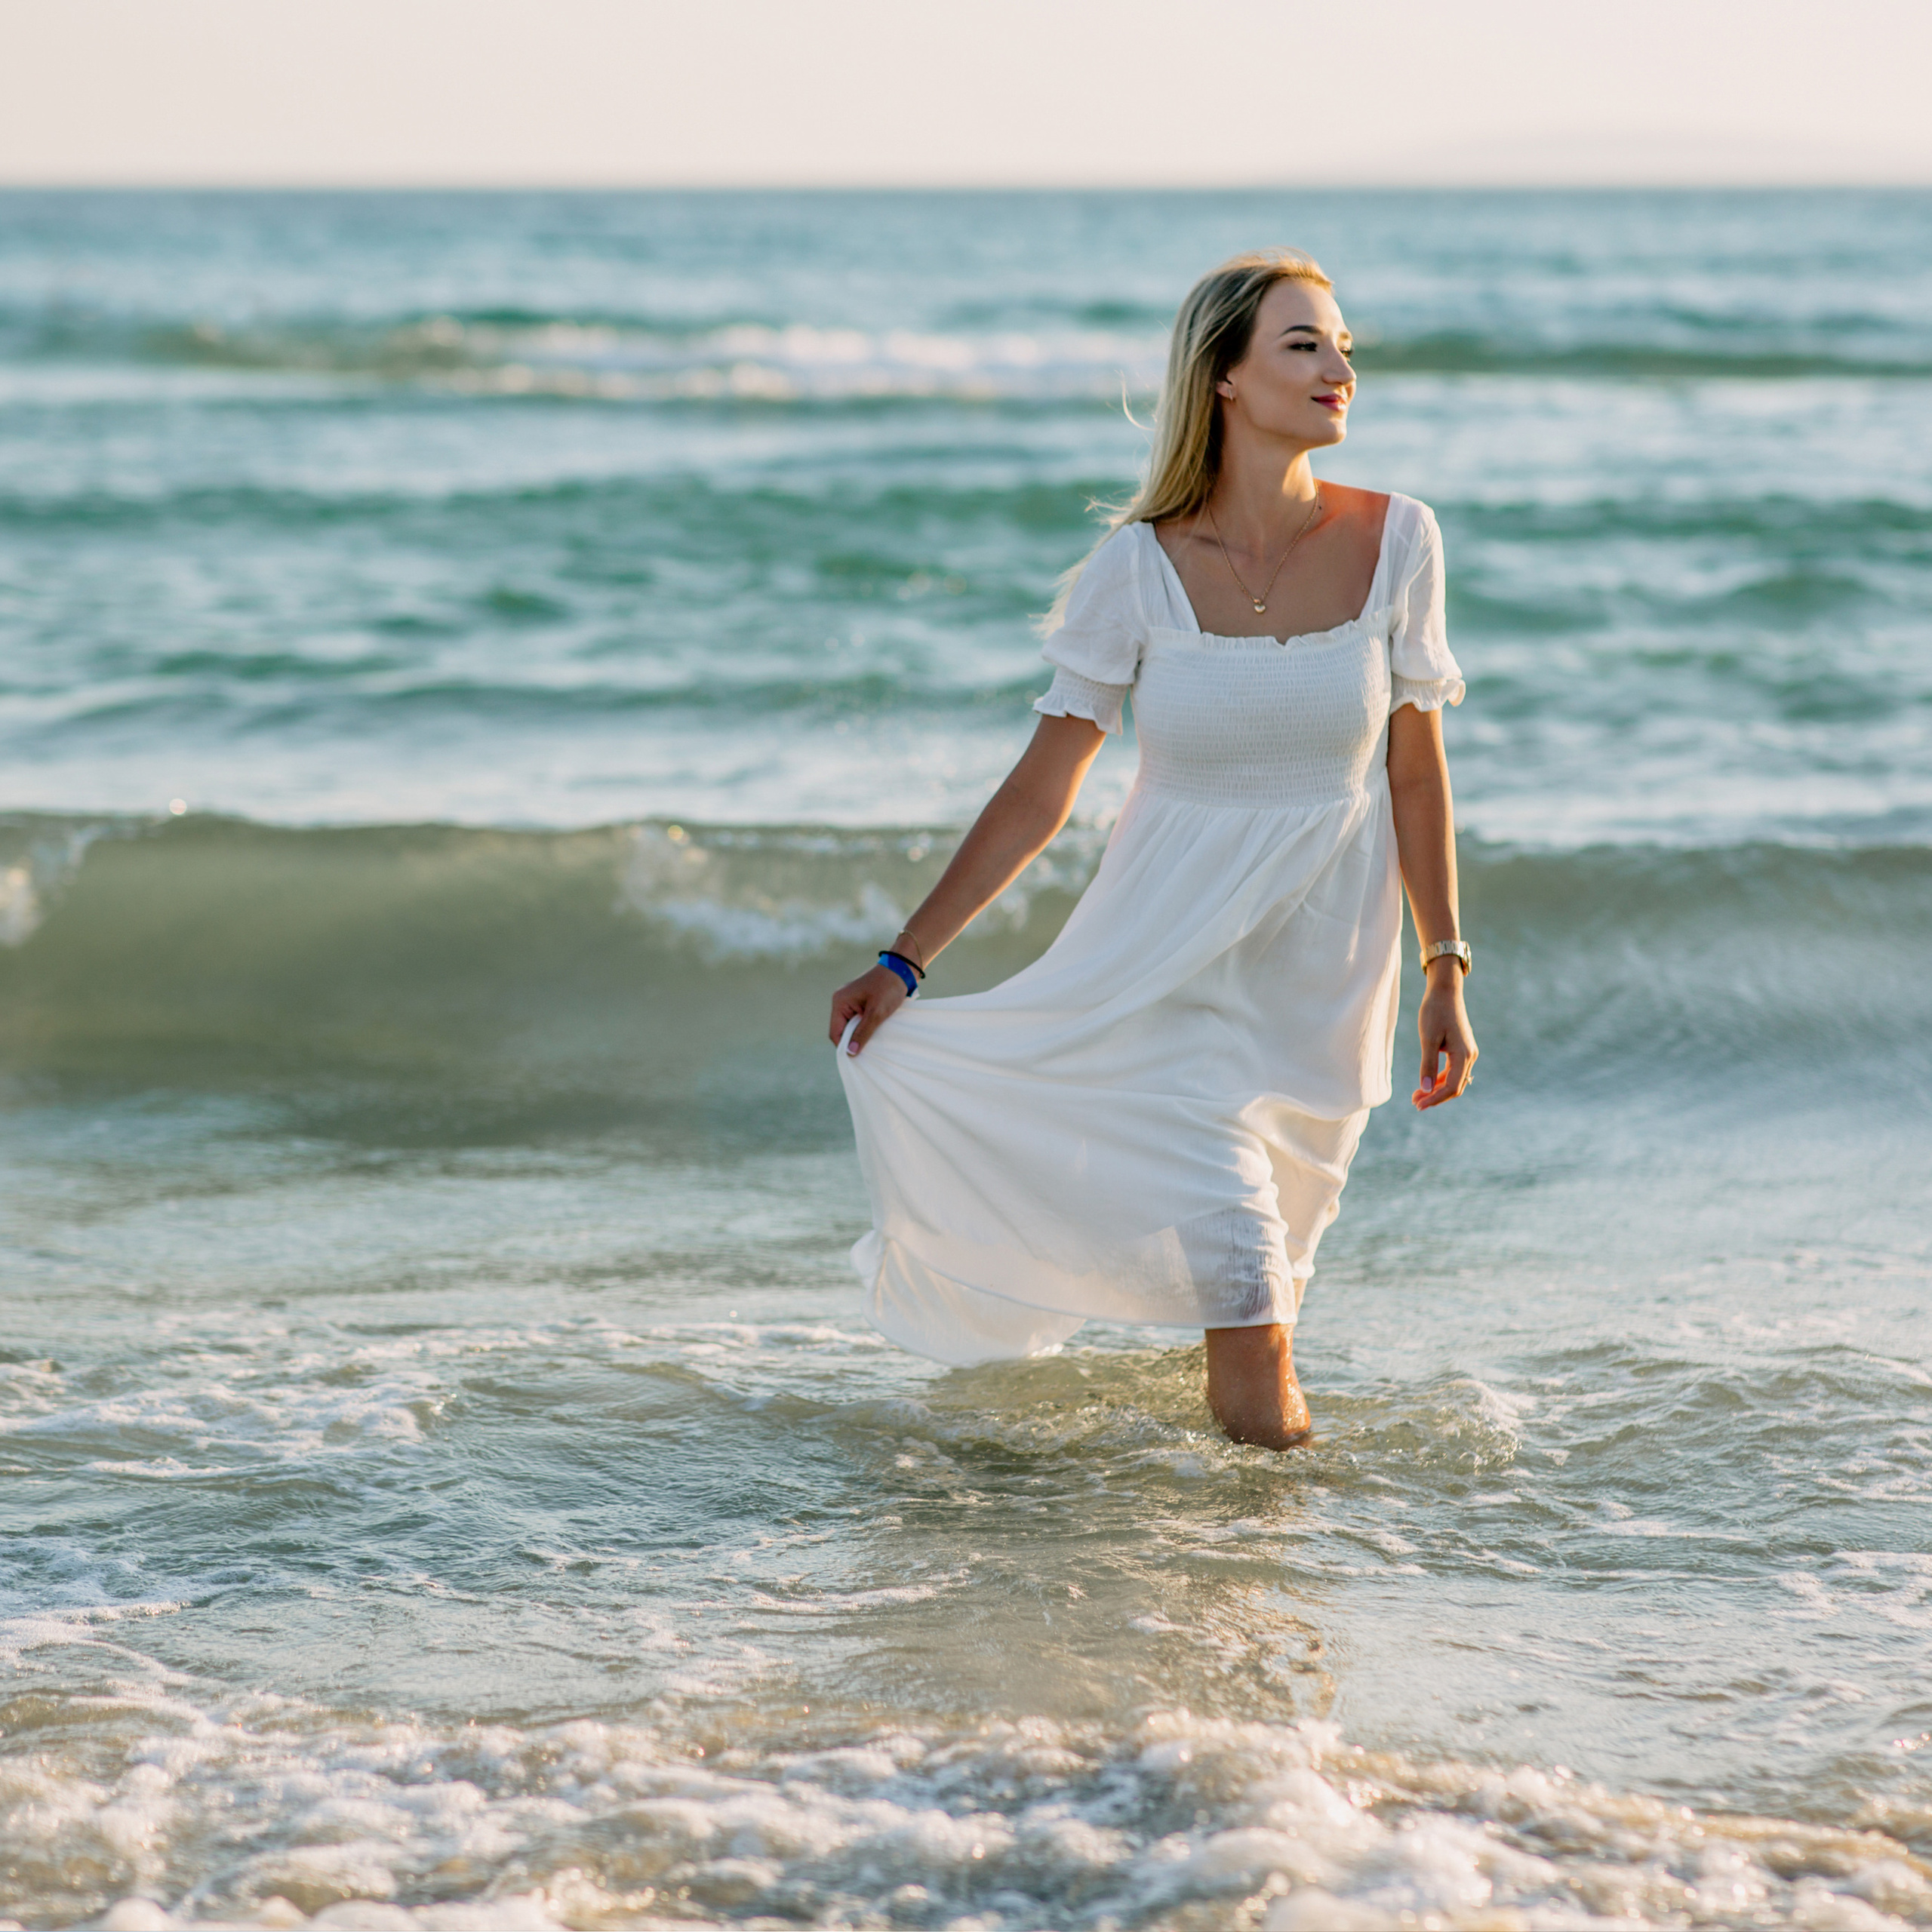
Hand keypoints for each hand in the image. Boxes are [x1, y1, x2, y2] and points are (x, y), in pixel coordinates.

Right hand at [829, 961, 909, 1055]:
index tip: (857, 1057)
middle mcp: (841, 1001)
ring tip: (873, 1042)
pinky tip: (876, 1032)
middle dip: (853, 1041)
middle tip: (868, 1052)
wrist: (903, 969)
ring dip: (861, 1034)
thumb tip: (850, 1052)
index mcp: (840, 1002)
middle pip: (842, 1030)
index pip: (835, 1032)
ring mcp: (851, 1001)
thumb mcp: (877, 1013)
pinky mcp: (860, 1002)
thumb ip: (863, 1033)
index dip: (844, 1046)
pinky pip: (858, 1020)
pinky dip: (866, 1027)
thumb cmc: (889, 988)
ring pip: (851, 1026)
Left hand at [1412, 965, 1476, 1108]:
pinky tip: (1426, 1082)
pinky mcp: (1462, 1048)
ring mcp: (1468, 1052)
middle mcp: (1470, 1055)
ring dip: (1437, 1089)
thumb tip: (1425, 1089)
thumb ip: (1427, 1064)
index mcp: (1464, 1055)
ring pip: (1454, 1079)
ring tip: (1417, 1094)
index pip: (1451, 1087)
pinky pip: (1453, 1070)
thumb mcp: (1428, 1039)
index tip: (1417, 1104)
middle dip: (1435, 1096)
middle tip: (1415, 1102)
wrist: (1445, 990)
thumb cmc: (1435, 1011)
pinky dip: (1440, 1078)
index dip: (1434, 1098)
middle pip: (1455, 1086)